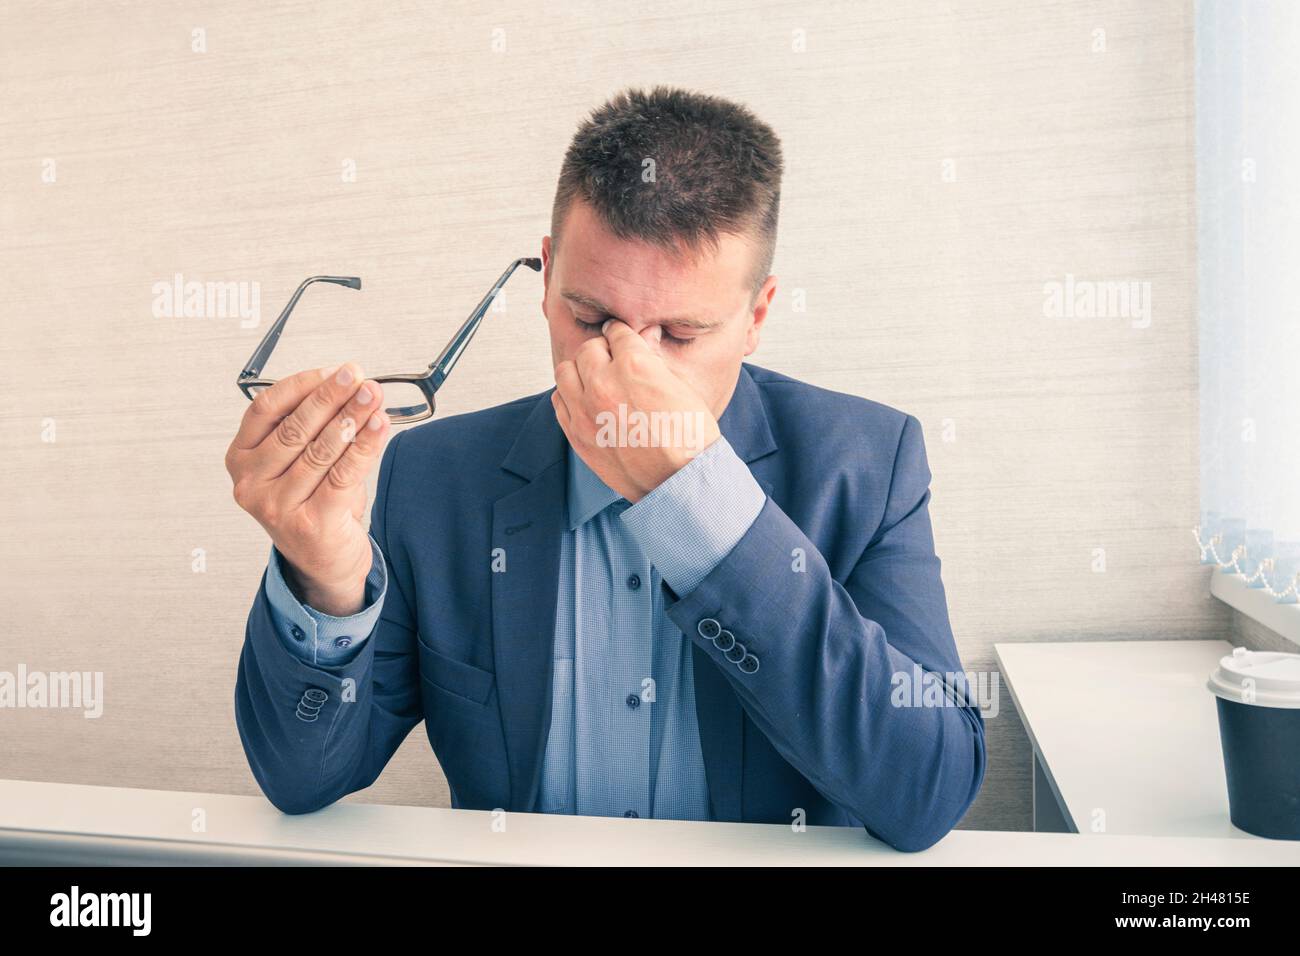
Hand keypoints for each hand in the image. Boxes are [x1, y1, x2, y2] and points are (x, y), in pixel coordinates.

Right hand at [225, 363, 390, 615]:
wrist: (324, 561)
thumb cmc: (313, 502)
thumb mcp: (301, 461)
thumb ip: (315, 427)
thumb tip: (351, 387)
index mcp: (241, 458)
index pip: (265, 409)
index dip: (301, 385)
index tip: (332, 370)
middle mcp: (251, 482)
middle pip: (294, 428)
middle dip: (330, 397)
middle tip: (357, 376)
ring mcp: (277, 506)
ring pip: (320, 450)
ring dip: (351, 417)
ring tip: (372, 396)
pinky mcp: (310, 522)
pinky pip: (342, 474)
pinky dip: (364, 445)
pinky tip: (379, 426)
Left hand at [552, 320, 720, 501]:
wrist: (679, 481)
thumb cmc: (688, 436)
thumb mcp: (680, 388)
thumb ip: (654, 359)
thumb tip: (646, 335)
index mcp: (634, 364)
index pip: (617, 332)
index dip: (622, 334)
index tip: (620, 337)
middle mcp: (604, 383)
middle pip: (589, 348)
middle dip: (602, 350)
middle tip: (612, 359)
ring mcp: (586, 410)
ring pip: (566, 371)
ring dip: (581, 370)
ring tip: (595, 378)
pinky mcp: (577, 434)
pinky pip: (559, 401)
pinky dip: (570, 395)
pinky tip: (586, 401)